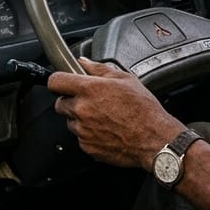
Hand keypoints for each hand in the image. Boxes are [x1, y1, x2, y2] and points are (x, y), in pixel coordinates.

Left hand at [48, 57, 184, 168]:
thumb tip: (84, 62)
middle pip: (59, 103)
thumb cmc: (144, 110)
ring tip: (102, 116)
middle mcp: (82, 110)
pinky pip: (80, 137)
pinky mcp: (87, 147)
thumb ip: (99, 68)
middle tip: (89, 101)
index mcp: (89, 89)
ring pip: (70, 122)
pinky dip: (88, 134)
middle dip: (70, 101)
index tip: (63, 83)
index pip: (55, 81)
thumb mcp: (125, 79)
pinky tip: (106, 129)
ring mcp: (83, 130)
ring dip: (80, 119)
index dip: (58, 81)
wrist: (155, 139)